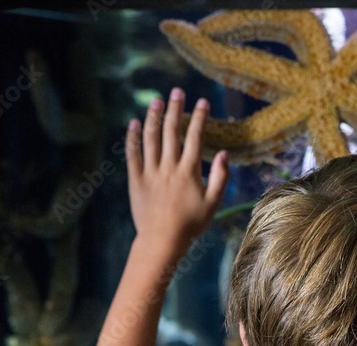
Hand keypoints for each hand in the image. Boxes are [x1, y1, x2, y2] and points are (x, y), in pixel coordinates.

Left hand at [126, 87, 228, 251]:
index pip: (195, 138)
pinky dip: (133, 137)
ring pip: (151, 138)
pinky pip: (133, 154)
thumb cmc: (191, 225)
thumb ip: (220, 178)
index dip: (199, 118)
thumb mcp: (213, 204)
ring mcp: (151, 172)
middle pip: (172, 131)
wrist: (162, 240)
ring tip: (157, 101)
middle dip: (176, 109)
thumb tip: (224, 154)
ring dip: (154, 117)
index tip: (202, 102)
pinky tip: (134, 123)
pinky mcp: (136, 179)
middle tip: (178, 92)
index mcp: (189, 172)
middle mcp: (169, 167)